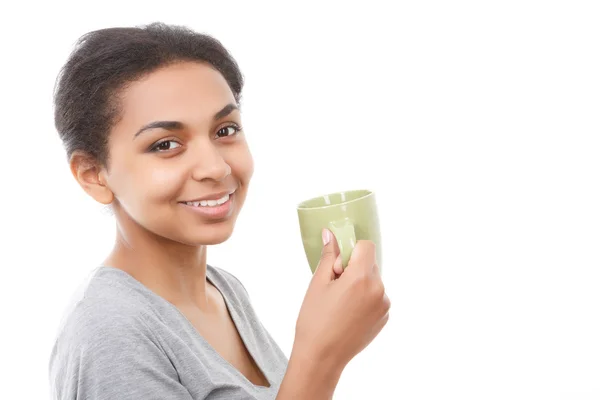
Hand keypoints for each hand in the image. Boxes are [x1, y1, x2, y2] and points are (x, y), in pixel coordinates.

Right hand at [293, 229, 390, 369]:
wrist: (322, 358)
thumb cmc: (314, 320)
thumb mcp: (318, 284)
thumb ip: (328, 256)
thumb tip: (330, 234)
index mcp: (361, 278)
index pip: (366, 246)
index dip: (351, 251)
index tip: (338, 267)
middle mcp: (378, 290)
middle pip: (370, 264)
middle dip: (354, 269)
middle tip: (335, 287)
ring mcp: (384, 305)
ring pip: (373, 281)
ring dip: (360, 284)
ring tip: (340, 304)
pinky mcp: (384, 318)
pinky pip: (376, 297)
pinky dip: (365, 299)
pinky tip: (348, 314)